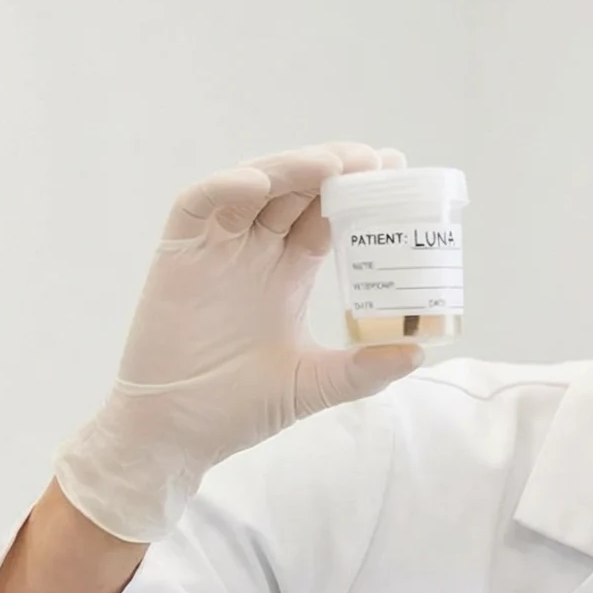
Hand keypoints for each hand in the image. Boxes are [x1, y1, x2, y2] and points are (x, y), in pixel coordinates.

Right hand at [51, 142, 424, 541]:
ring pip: (254, 186)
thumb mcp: (312, 384)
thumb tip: (418, 351)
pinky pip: (198, 205)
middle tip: (374, 159)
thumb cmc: (236, 408)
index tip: (396, 171)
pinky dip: (226, 188)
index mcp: (286, 273)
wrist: (175, 434)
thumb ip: (362, 370)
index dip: (357, 191)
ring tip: (330, 165)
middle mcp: (253, 252)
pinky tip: (259, 185)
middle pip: (296, 191)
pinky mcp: (178, 256)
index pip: (325, 215)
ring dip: (290, 169)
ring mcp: (215, 250)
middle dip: (333, 169)